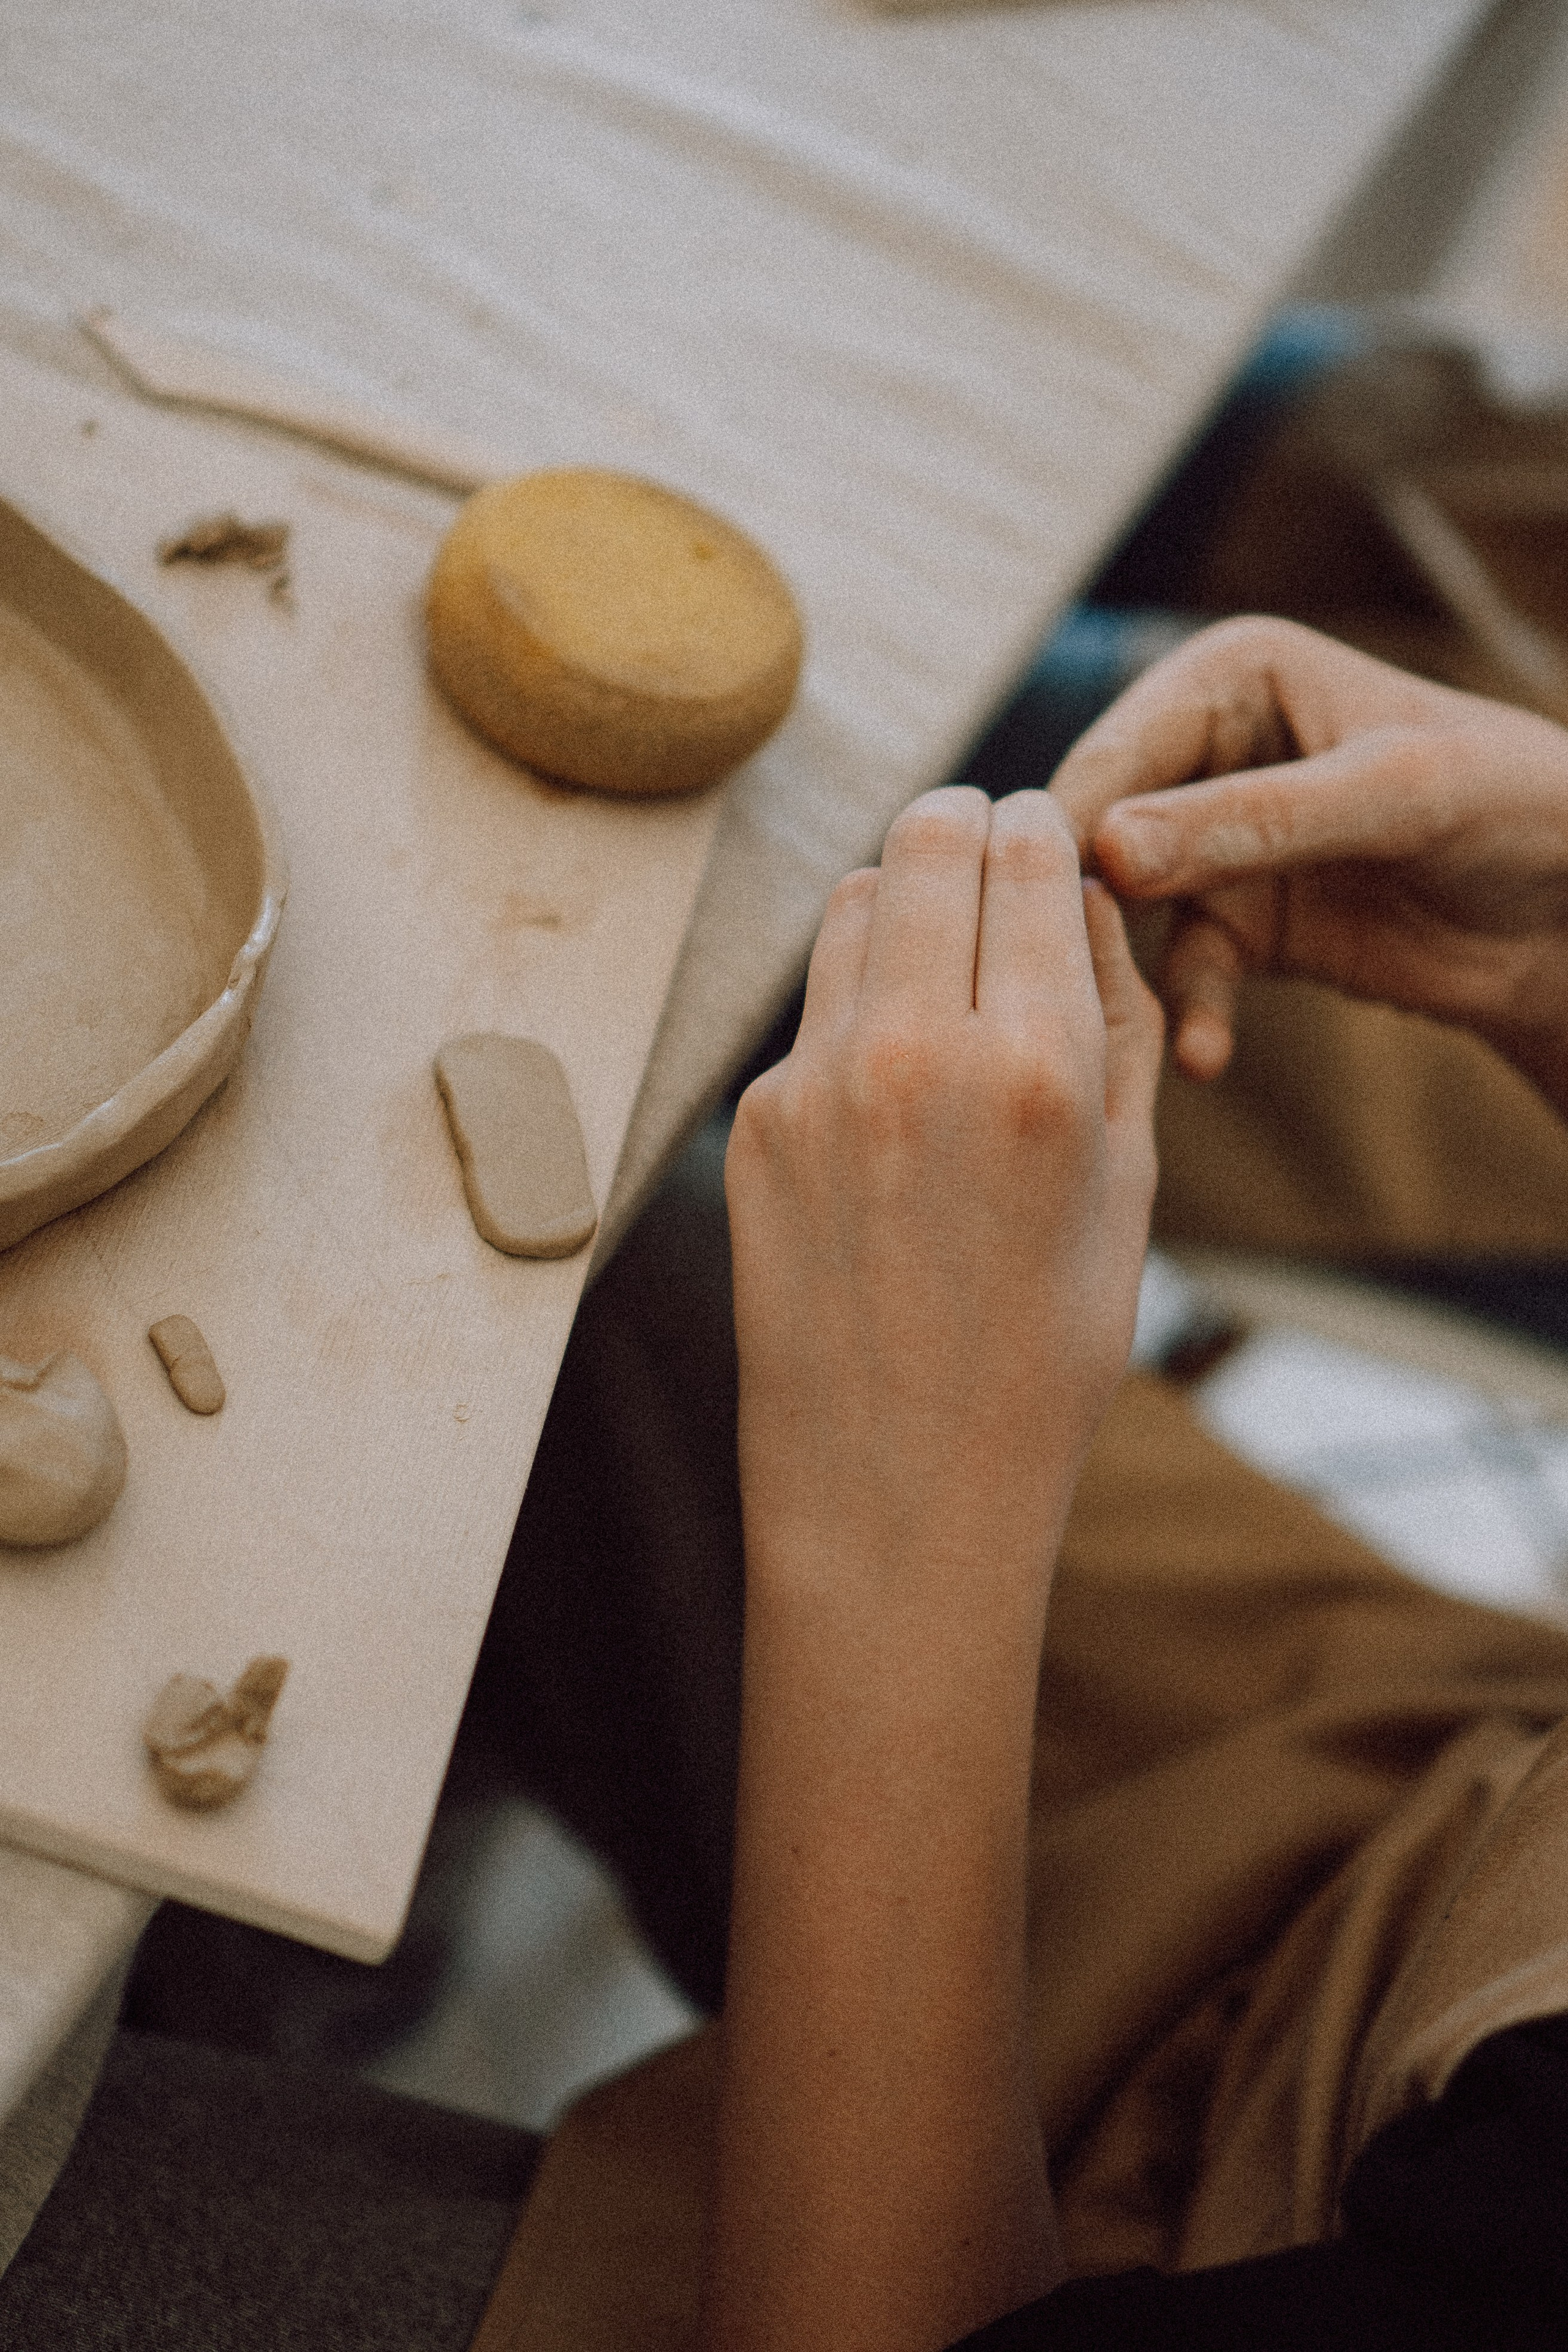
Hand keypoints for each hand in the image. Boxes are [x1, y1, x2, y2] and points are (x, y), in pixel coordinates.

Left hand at [725, 784, 1161, 1642]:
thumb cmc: (1043, 1354)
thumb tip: (1083, 899)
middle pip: (926, 840)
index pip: (1029, 854)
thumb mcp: (1130, 1189)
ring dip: (902, 904)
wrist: (898, 1490)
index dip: (1043, 827)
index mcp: (1036, 1066)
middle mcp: (915, 1053)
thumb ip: (1116, 1023)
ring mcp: (816, 1086)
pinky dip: (858, 1010)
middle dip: (967, 829)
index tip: (1046, 840)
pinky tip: (890, 1090)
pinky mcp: (754, 1125)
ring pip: (852, 905)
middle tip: (987, 856)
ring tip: (940, 969)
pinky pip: (813, 1012)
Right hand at [1050, 617, 1567, 1110]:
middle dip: (1079, 911)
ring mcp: (1217, 844)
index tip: (1029, 909)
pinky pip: (1187, 973)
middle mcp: (1206, 752)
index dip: (1067, 832)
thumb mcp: (1391, 797)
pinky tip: (1201, 1059)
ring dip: (1124, 974)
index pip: (1113, 753)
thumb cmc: (1516, 807)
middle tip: (1050, 988)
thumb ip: (1250, 821)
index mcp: (1230, 676)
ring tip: (1111, 1033)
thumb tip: (1108, 851)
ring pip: (1128, 914)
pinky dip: (1190, 1015)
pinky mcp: (1244, 926)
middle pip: (1097, 835)